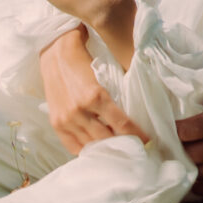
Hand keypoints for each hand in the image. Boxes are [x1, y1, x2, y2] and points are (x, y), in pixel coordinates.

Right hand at [39, 28, 145, 151]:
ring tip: (116, 149)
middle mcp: (80, 110)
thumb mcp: (102, 74)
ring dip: (105, 148)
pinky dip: (86, 150)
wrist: (55, 53)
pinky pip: (73, 146)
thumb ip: (113, 94)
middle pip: (107, 138)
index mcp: (95, 95)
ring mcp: (66, 119)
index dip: (136, 135)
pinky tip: (95, 148)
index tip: (146, 140)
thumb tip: (131, 114)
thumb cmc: (82, 60)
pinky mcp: (56, 123)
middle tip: (133, 147)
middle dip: (122, 144)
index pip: (121, 124)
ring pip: (91, 144)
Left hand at [177, 66, 202, 196]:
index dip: (173, 127)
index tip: (171, 122)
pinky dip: (200, 184)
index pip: (184, 129)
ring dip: (187, 165)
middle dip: (177, 146)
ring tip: (183, 158)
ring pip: (197, 173)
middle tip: (173, 140)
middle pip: (187, 153)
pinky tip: (196, 176)